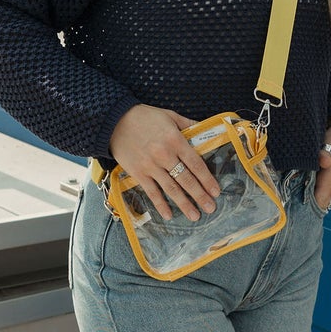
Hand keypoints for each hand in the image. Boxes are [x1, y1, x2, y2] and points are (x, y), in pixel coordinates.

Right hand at [109, 105, 219, 221]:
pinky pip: (152, 192)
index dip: (207, 179)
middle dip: (200, 196)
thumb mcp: (170, 116)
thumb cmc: (144, 117)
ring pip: (171, 189)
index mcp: (175, 140)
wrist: (115, 121)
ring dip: (184, 204)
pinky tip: (168, 215)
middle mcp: (165, 155)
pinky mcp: (138, 173)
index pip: (196, 164)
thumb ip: (189, 124)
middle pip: (186, 180)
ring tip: (195, 215)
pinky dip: (160, 205)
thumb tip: (205, 130)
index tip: (216, 191)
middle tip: (211, 208)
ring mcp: (151, 166)